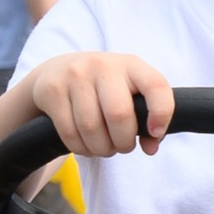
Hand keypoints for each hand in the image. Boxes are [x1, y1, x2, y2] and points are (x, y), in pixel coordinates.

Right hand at [27, 48, 173, 156]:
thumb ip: (146, 118)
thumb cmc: (102, 90)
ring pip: (92, 129)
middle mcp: (103, 65)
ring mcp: (75, 75)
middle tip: (121, 146)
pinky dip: (81, 149)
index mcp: (130, 65)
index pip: (155, 85)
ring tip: (103, 146)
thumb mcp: (126, 93)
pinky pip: (70, 134)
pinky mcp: (53, 90)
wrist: (54, 72)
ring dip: (101, 149)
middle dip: (123, 142)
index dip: (161, 113)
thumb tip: (151, 147)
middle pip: (119, 115)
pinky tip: (85, 144)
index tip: (155, 133)